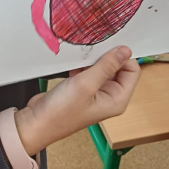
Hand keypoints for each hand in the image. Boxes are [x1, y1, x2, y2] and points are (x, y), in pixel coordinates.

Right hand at [13, 47, 139, 155]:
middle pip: (118, 68)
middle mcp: (109, 96)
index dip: (123, 57)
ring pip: (102, 67)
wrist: (36, 122)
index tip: (109, 46)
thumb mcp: (86, 84)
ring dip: (93, 59)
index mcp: (117, 99)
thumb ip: (107, 65)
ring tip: (82, 54)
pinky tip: (73, 63)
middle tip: (94, 46)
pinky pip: (88, 70)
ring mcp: (95, 92)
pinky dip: (82, 64)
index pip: (132, 71)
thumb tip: (126, 50)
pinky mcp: (81, 88)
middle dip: (107, 56)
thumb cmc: (61, 112)